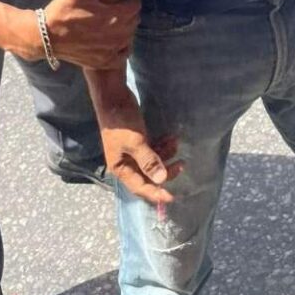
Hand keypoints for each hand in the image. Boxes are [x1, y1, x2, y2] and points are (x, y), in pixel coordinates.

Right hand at [25, 0, 139, 69]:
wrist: (45, 36)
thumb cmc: (62, 11)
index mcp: (113, 16)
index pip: (136, 5)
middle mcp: (115, 35)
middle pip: (134, 21)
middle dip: (131, 11)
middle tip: (124, 4)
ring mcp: (109, 50)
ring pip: (130, 37)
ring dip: (128, 28)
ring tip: (120, 20)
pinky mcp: (102, 61)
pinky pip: (122, 56)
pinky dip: (123, 48)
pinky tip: (118, 42)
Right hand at [98, 83, 182, 204]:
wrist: (113, 97)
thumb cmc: (122, 122)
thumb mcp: (136, 142)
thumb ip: (148, 161)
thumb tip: (161, 179)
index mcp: (122, 168)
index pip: (141, 187)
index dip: (156, 193)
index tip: (173, 197)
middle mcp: (126, 163)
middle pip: (148, 175)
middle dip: (165, 171)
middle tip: (182, 164)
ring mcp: (131, 151)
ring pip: (151, 161)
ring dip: (165, 155)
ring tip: (176, 143)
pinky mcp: (137, 139)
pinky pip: (151, 148)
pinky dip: (161, 145)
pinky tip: (171, 137)